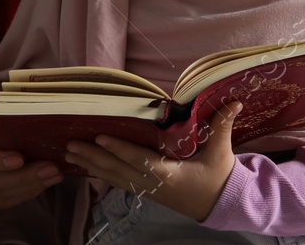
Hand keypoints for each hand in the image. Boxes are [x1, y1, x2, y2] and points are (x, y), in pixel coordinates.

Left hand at [63, 101, 241, 221]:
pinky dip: (101, 173)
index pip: (139, 160)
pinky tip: (87, 166)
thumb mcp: (221, 152)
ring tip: (70, 155)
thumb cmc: (218, 177)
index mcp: (169, 174)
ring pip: (114, 177)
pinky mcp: (146, 190)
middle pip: (118, 170)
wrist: (220, 204)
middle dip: (93, 157)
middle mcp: (153, 183)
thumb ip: (222, 126)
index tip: (99, 138)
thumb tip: (234, 101)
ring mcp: (147, 189)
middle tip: (70, 146)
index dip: (118, 149)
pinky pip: (118, 182)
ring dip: (91, 166)